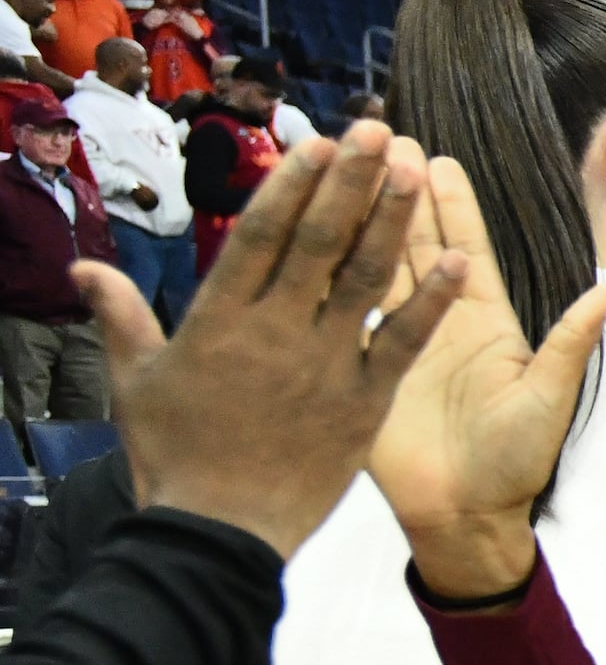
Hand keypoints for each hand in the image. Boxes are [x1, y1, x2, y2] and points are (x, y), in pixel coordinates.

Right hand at [82, 125, 465, 558]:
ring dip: (393, 221)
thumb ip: (122, 319)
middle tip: (379, 131)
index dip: (290, 187)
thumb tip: (85, 270)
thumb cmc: (174, 458)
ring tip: (417, 169)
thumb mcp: (136, 385)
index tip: (315, 145)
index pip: (260, 237)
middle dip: (350, 182)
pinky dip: (432, 302)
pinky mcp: (363, 402)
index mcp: (219, 321)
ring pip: (364, 279)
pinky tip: (461, 261)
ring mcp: (324, 364)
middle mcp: (276, 333)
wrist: (219, 534)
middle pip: (317, 241)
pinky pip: (403, 342)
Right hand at [367, 153, 605, 597]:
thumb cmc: (515, 461)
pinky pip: (346, 315)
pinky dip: (330, 276)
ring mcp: (395, 342)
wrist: (466, 517)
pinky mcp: (363, 368)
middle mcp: (437, 323)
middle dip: (401, 194)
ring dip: (365, 221)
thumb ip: (570, 339)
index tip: (441, 160)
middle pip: (416, 245)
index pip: (465, 250)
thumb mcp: (548, 395)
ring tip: (349, 170)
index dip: (454, 207)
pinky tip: (313, 234)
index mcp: (484, 322)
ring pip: (376, 268)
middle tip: (386, 141)